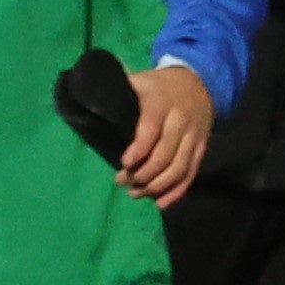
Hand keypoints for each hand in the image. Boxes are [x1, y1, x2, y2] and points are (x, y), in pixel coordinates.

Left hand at [117, 59, 214, 205]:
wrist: (198, 82)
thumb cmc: (155, 87)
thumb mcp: (136, 81)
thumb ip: (116, 93)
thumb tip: (82, 102)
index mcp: (160, 103)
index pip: (151, 130)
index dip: (139, 150)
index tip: (124, 164)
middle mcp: (180, 121)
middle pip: (165, 155)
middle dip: (143, 174)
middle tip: (122, 182)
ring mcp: (194, 136)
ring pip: (179, 168)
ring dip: (157, 186)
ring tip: (135, 193)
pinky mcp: (202, 148)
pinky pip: (191, 173)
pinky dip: (177, 191)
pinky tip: (160, 203)